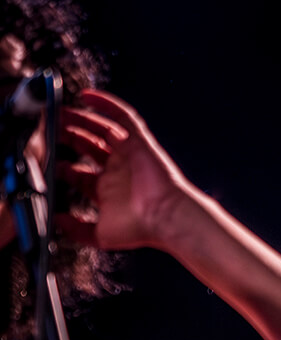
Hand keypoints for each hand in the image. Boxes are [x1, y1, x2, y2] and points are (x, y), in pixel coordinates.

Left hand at [55, 89, 192, 251]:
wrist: (167, 216)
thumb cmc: (142, 227)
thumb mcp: (100, 234)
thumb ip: (76, 230)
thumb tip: (57, 222)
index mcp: (108, 190)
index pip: (80, 173)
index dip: (62, 165)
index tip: (44, 158)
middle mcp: (118, 170)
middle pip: (89, 146)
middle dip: (68, 136)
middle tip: (48, 127)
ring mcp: (128, 154)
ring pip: (102, 129)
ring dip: (81, 118)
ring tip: (60, 110)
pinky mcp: (140, 141)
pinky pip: (124, 116)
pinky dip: (107, 104)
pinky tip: (88, 96)